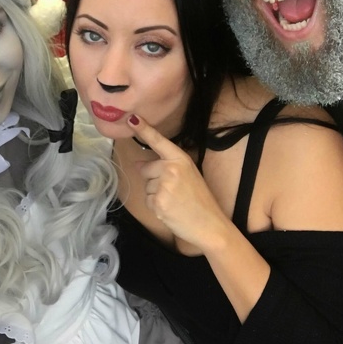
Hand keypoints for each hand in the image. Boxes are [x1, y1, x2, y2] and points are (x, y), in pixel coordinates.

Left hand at [128, 114, 224, 252]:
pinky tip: (170, 210)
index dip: (144, 129)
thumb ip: (166, 166)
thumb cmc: (200, 199)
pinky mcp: (158, 202)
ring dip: (155, 194)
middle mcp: (171, 169)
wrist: (210, 225)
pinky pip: (147, 200)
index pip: (159, 142)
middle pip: (145, 168)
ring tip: (174, 201)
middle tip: (173, 191)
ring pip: (146, 186)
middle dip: (153, 179)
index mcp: (181, 159)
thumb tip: (138, 164)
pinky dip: (155, 206)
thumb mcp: (189, 174)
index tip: (132, 118)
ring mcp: (164, 186)